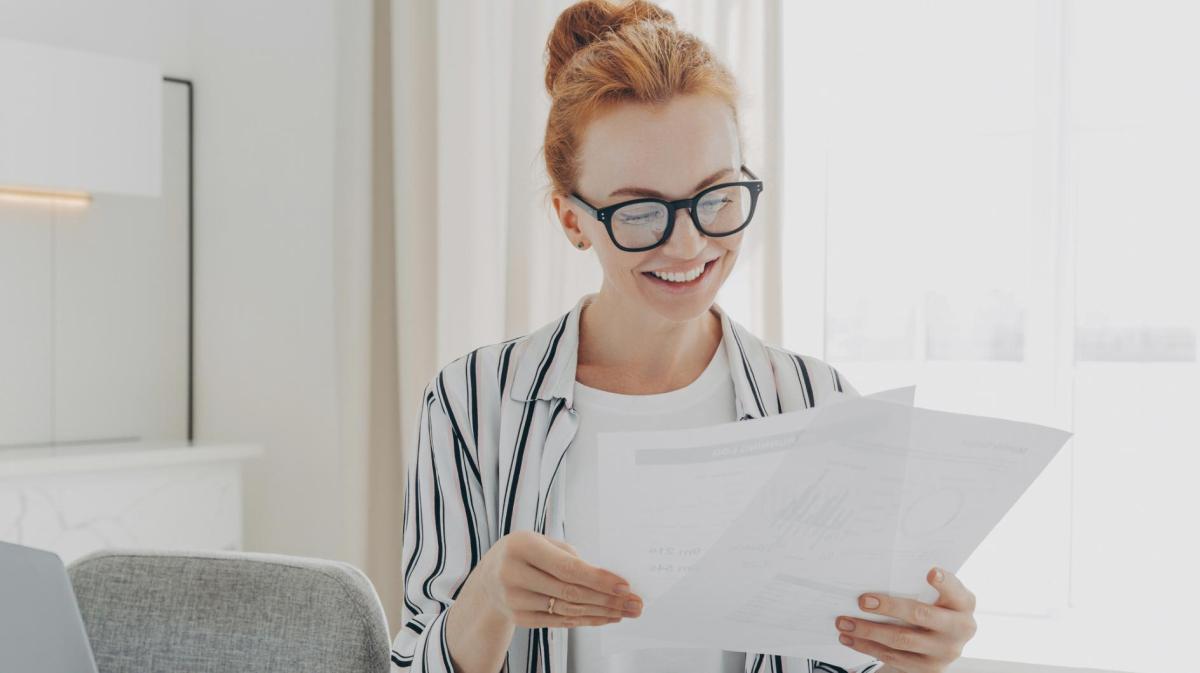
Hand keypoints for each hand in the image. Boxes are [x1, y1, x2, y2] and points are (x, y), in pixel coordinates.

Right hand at [470, 530, 643, 628]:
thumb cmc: (524, 553)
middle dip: (608, 599)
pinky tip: (605, 618)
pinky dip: (586, 620)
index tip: (625, 586)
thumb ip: (569, 556)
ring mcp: (514, 599)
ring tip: (626, 612)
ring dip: (602, 612)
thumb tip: (607, 579)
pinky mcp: (519, 618)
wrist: (489, 577)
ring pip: (568, 609)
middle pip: (571, 592)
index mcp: (521, 546)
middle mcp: (514, 573)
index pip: (567, 567)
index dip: (598, 578)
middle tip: (635, 603)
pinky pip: (559, 621)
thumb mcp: (541, 541)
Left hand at [833, 566, 977, 672]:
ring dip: (868, 630)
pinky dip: (868, 646)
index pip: (956, 591)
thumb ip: (920, 583)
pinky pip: (893, 657)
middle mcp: (959, 628)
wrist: (943, 642)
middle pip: (921, 615)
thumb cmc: (936, 606)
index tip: (930, 572)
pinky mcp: (928, 667)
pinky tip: (850, 637)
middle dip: (889, 607)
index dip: (945, 583)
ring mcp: (944, 651)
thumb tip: (881, 568)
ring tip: (844, 622)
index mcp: (963, 604)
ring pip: (902, 640)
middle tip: (862, 601)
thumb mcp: (939, 594)